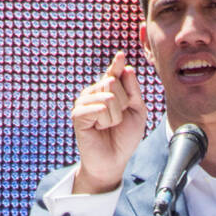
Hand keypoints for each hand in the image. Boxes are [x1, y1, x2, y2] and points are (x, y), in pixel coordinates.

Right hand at [71, 52, 147, 193]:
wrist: (113, 160)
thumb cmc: (124, 137)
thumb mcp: (137, 112)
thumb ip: (134, 90)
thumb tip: (126, 68)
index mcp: (109, 90)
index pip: (115, 73)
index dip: (118, 64)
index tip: (121, 55)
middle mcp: (95, 92)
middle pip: (114, 83)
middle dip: (124, 104)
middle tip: (118, 120)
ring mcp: (85, 102)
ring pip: (109, 96)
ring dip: (115, 116)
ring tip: (109, 126)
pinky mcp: (78, 114)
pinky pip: (99, 108)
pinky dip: (106, 121)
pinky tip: (100, 128)